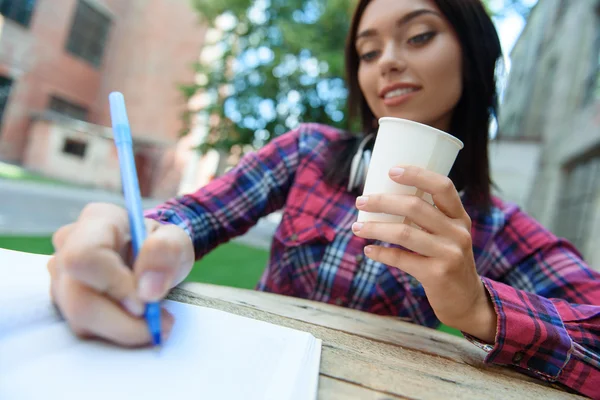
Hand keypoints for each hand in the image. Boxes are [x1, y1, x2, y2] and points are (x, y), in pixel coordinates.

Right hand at [47, 203, 193, 345]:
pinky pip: (84, 328)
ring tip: (154, 322)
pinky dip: (115, 333)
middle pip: (78, 297)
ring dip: (122, 330)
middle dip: (122, 322)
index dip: (113, 286)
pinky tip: (136, 323)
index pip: (85, 257)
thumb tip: (147, 290)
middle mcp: (68, 246)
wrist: (152, 258)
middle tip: (159, 325)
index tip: (145, 304)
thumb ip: (167, 252)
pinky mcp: (64, 302)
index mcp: (97, 220)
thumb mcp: (177, 242)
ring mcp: (61, 276)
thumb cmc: (161, 246)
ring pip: (79, 318)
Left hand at [352, 166, 496, 342]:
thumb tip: (386, 197)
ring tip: (356, 227)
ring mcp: (449, 253)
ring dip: (375, 228)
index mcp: (459, 217)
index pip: (442, 186)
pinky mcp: (437, 274)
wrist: (466, 301)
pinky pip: (401, 259)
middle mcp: (457, 232)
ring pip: (404, 232)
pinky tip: (369, 250)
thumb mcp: (449, 236)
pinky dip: (381, 253)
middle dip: (382, 201)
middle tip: (360, 201)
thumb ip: (429, 218)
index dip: (417, 174)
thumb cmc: (448, 260)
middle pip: (415, 206)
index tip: (391, 170)